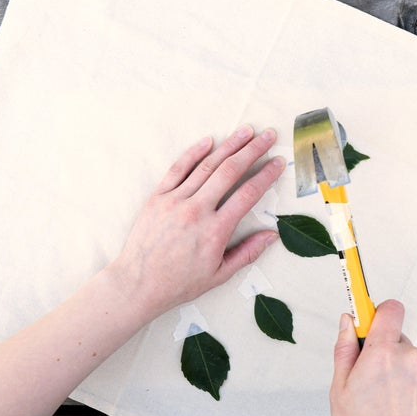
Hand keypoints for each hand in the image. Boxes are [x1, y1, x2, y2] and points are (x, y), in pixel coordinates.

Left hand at [108, 125, 284, 319]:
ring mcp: (175, 201)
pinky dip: (194, 153)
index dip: (266, 175)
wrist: (138, 284)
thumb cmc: (179, 283)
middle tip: (268, 136)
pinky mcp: (157, 197)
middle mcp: (196, 210)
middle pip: (230, 171)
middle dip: (252, 151)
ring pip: (207, 166)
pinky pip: (177, 169)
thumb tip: (272, 235)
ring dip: (229, 146)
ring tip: (246, 131)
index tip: (278, 162)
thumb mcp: (220, 274)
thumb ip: (248, 252)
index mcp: (215, 230)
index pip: (248, 194)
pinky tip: (209, 141)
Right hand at [330, 300, 416, 415]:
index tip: (365, 308)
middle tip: (365, 380)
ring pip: (410, 362)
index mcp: (383, 354)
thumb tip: (348, 324)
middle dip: (382, 352)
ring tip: (382, 405)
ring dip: (398, 375)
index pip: (388, 308)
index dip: (376, 310)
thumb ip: (345, 351)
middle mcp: (411, 360)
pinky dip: (411, 391)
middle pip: (396, 338)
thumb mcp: (339, 393)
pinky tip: (397, 414)